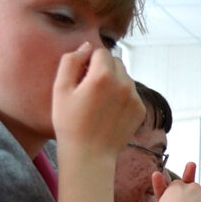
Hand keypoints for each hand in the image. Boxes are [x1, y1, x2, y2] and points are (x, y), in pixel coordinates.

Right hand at [52, 42, 142, 157]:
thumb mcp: (60, 89)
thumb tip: (86, 47)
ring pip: (125, 77)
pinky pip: (131, 93)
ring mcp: (135, 98)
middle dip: (103, 69)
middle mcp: (124, 84)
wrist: (89, 154)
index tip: (81, 76)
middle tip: (89, 88)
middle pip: (116, 62)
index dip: (88, 61)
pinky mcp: (140, 110)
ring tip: (98, 102)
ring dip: (113, 82)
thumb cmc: (70, 123)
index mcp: (103, 75)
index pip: (100, 51)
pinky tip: (108, 111)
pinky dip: (121, 96)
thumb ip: (71, 61)